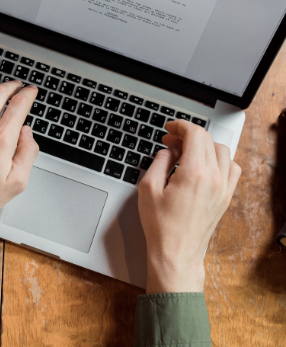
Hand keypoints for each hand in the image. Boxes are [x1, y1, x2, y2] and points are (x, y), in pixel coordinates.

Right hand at [138, 119, 240, 292]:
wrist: (176, 253)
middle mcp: (213, 178)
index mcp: (194, 174)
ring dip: (204, 145)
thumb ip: (159, 161)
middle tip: (170, 140)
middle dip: (187, 134)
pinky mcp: (226, 197)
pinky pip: (231, 168)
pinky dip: (219, 159)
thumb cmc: (161, 226)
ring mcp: (223, 188)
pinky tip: (203, 165)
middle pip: (208, 140)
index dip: (180, 126)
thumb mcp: (148, 188)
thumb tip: (168, 151)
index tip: (169, 128)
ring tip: (185, 151)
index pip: (195, 135)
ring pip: (222, 151)